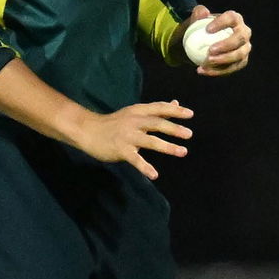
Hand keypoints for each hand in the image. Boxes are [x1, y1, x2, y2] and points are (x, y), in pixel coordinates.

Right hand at [71, 101, 193, 179]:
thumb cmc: (114, 122)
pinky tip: (154, 175)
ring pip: (150, 141)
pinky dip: (145, 167)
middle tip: (189, 134)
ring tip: (182, 152)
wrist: (88, 130)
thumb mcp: (135, 112)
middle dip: (173, 128)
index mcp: (138, 111)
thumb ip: (156, 110)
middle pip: (156, 123)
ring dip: (167, 147)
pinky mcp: (121, 150)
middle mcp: (134, 122)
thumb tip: (176, 103)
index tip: (190, 114)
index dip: (175, 111)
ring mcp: (127, 136)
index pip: (159, 108)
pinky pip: (135, 160)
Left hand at [179, 5, 252, 76]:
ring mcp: (245, 48)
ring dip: (223, 60)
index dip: (222, 23)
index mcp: (235, 19)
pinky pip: (232, 68)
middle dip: (227, 45)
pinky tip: (202, 70)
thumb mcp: (196, 19)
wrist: (204, 44)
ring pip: (239, 55)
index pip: (232, 18)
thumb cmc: (201, 29)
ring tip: (206, 62)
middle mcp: (244, 33)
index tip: (207, 30)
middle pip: (240, 38)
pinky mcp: (241, 62)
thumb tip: (203, 12)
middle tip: (210, 50)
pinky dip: (217, 71)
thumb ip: (198, 13)